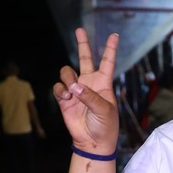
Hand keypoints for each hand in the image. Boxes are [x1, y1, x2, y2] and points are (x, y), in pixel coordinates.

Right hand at [55, 28, 119, 153]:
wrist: (93, 142)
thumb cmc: (105, 126)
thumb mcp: (104, 110)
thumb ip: (89, 96)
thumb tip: (74, 86)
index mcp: (103, 83)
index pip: (107, 62)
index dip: (110, 48)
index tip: (114, 35)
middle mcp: (89, 83)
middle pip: (84, 58)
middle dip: (82, 44)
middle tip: (79, 30)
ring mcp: (76, 90)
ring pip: (67, 72)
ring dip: (68, 78)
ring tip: (73, 92)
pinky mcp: (65, 99)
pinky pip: (58, 87)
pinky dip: (60, 90)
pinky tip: (67, 98)